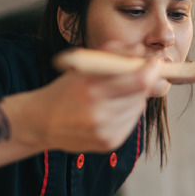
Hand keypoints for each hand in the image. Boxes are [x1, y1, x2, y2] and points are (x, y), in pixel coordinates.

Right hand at [18, 52, 161, 152]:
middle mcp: (98, 113)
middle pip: (142, 94)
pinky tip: (110, 110)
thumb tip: (141, 52)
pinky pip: (132, 123)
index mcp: (91, 89)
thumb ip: (112, 53)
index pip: (139, 80)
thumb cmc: (64, 90)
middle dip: (142, 82)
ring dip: (134, 98)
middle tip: (133, 76)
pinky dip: (126, 113)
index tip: (153, 64)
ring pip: (138, 108)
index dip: (151, 70)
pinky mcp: (108, 143)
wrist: (41, 122)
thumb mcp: (82, 66)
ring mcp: (104, 131)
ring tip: (112, 96)